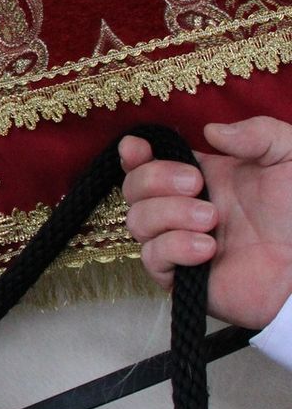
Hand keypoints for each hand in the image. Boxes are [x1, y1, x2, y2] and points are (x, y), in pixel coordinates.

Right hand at [120, 117, 291, 328]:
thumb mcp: (290, 157)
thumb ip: (258, 133)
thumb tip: (210, 131)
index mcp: (201, 179)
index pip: (147, 163)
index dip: (132, 155)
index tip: (137, 148)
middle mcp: (182, 209)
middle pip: (133, 188)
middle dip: (154, 180)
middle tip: (196, 185)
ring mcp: (180, 242)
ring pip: (137, 221)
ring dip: (168, 214)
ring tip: (211, 220)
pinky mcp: (182, 277)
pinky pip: (152, 258)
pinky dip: (174, 247)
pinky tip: (207, 248)